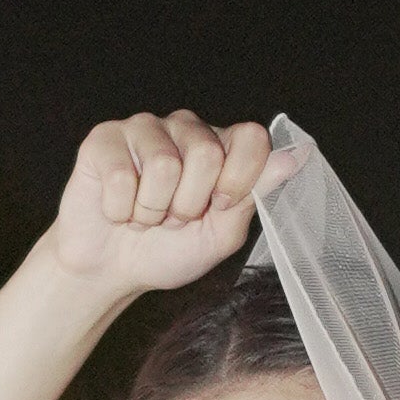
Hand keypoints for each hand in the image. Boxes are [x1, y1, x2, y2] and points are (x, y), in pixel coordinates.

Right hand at [44, 114, 275, 304]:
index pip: (252, 137)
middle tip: (173, 218)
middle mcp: (184, 128)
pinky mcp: (104, 140)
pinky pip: (123, 175)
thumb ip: (254, 194)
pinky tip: (117, 209)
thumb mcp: (221, 233)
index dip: (239, 178)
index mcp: (220, 146)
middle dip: (189, 204)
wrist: (111, 271)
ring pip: (164, 164)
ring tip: (145, 215)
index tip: (218, 207)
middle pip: (208, 153)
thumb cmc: (168, 251)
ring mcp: (143, 129)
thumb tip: (295, 157)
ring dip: (153, 210)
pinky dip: (121, 209)